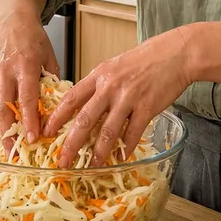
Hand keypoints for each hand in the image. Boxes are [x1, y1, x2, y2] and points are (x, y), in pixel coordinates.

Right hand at [0, 9, 59, 143]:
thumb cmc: (34, 38)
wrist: (12, 21)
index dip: (30, 121)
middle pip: (5, 109)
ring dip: (0, 131)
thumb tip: (60, 105)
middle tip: (14, 154)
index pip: (27, 98)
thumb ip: (53, 81)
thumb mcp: (50, 56)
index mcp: (26, 66)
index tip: (33, 139)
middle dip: (9, 134)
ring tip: (6, 150)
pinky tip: (1, 133)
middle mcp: (7, 72)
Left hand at [43, 26, 193, 166]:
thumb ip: (99, 85)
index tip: (46, 131)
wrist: (175, 54)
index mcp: (99, 75)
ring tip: (92, 166)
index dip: (57, 117)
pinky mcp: (147, 108)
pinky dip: (125, 148)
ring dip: (99, 152)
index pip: (71, 98)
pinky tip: (121, 157)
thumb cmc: (145, 59)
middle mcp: (110, 87)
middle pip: (84, 119)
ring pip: (107, 131)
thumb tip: (83, 106)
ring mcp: (128, 98)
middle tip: (63, 160)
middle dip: (71, 143)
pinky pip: (132, 133)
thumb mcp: (114, 66)